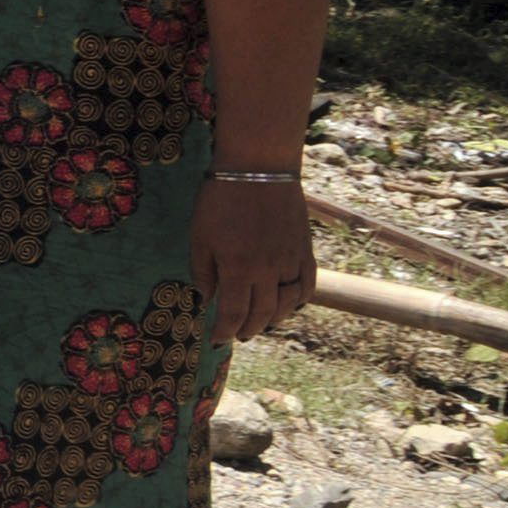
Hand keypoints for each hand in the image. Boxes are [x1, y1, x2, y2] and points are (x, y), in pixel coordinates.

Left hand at [192, 175, 314, 340]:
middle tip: (237, 335)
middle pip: (262, 314)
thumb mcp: (200, 235)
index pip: (234, 313)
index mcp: (237, 268)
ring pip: (287, 305)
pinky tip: (289, 304)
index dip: (224, 331)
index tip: (216, 339)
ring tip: (261, 323)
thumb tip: (207, 300)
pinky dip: (299, 300)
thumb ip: (203, 272)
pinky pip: (307, 285)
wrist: (260, 168)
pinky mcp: (306, 251)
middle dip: (247, 329)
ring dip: (273, 319)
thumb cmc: (221, 199)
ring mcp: (290, 261)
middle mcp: (267, 271)